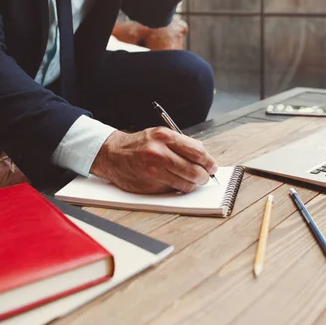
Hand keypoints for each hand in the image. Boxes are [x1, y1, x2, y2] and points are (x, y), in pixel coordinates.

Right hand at [90, 128, 217, 193]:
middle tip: (205, 177)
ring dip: (193, 184)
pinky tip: (174, 182)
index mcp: (164, 136)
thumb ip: (181, 144)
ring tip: (192, 181)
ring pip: (186, 183)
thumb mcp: (160, 135)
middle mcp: (159, 153)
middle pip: (194, 169)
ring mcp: (154, 170)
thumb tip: (203, 157)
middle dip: (204, 176)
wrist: (113, 154)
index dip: (208, 161)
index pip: (197, 151)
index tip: (212, 166)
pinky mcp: (150, 185)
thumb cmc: (139, 144)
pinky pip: (173, 190)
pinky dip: (178, 188)